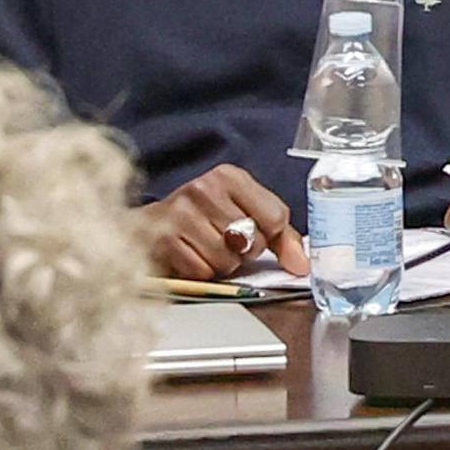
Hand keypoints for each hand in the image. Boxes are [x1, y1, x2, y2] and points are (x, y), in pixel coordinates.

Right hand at [144, 161, 300, 283]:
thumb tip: (301, 265)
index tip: (257, 237)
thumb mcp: (242, 214)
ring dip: (220, 265)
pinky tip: (189, 257)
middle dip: (242, 253)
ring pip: (228, 260)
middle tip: (223, 242)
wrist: (148, 226)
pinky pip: (202, 272)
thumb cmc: (201, 221)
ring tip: (204, 249)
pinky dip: (199, 272)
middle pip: (253, 241)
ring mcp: (181, 213)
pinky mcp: (164, 240)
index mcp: (229, 177)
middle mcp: (203, 188)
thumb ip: (279, 236)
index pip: (275, 217)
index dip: (271, 238)